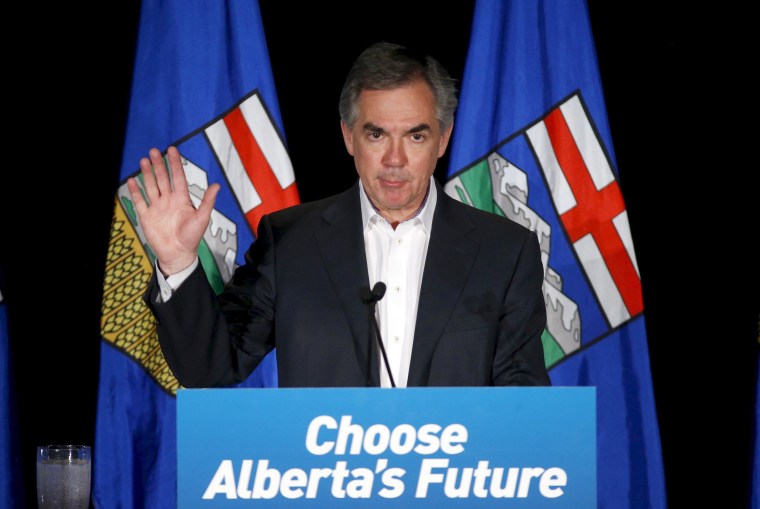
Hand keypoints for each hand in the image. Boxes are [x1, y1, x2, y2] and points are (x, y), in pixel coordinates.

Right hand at [127, 146, 219, 275]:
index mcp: (182, 199)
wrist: (178, 253)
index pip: (178, 177)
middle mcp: (168, 200)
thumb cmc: (192, 237)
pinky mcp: (147, 216)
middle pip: (162, 178)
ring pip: (151, 186)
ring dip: (147, 174)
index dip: (175, 164)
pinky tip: (132, 180)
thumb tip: (217, 186)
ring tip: (144, 160)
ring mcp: (157, 207)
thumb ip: (208, 201)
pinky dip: (135, 191)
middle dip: (158, 165)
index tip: (172, 150)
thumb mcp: (202, 218)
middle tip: (154, 151)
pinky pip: (139, 201)